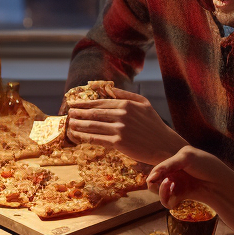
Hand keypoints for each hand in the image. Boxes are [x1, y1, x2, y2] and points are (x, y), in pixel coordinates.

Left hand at [66, 88, 184, 163]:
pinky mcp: (119, 143)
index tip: (74, 103)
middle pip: (94, 113)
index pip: (100, 102)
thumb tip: (110, 89)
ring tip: (70, 123)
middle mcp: (122, 115)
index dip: (85, 103)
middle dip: (78, 112)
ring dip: (79, 124)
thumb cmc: (154, 125)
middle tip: (68, 112)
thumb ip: (126, 95)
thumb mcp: (144, 104)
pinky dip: (85, 137)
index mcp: (126, 104)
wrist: (164, 145)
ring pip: (93, 126)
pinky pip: (97, 139)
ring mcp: (120, 129)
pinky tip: (77, 135)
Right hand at [146, 145, 231, 209]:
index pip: (156, 170)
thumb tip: (150, 178)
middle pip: (154, 182)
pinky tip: (176, 195)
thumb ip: (167, 165)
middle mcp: (173, 174)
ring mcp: (176, 187)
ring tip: (170, 186)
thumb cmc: (207, 166)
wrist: (221, 183)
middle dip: (156, 183)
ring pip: (159, 193)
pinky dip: (168, 200)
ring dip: (162, 191)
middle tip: (166, 182)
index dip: (154, 174)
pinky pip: (167, 202)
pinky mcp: (181, 198)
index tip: (156, 177)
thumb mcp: (186, 157)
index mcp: (174, 162)